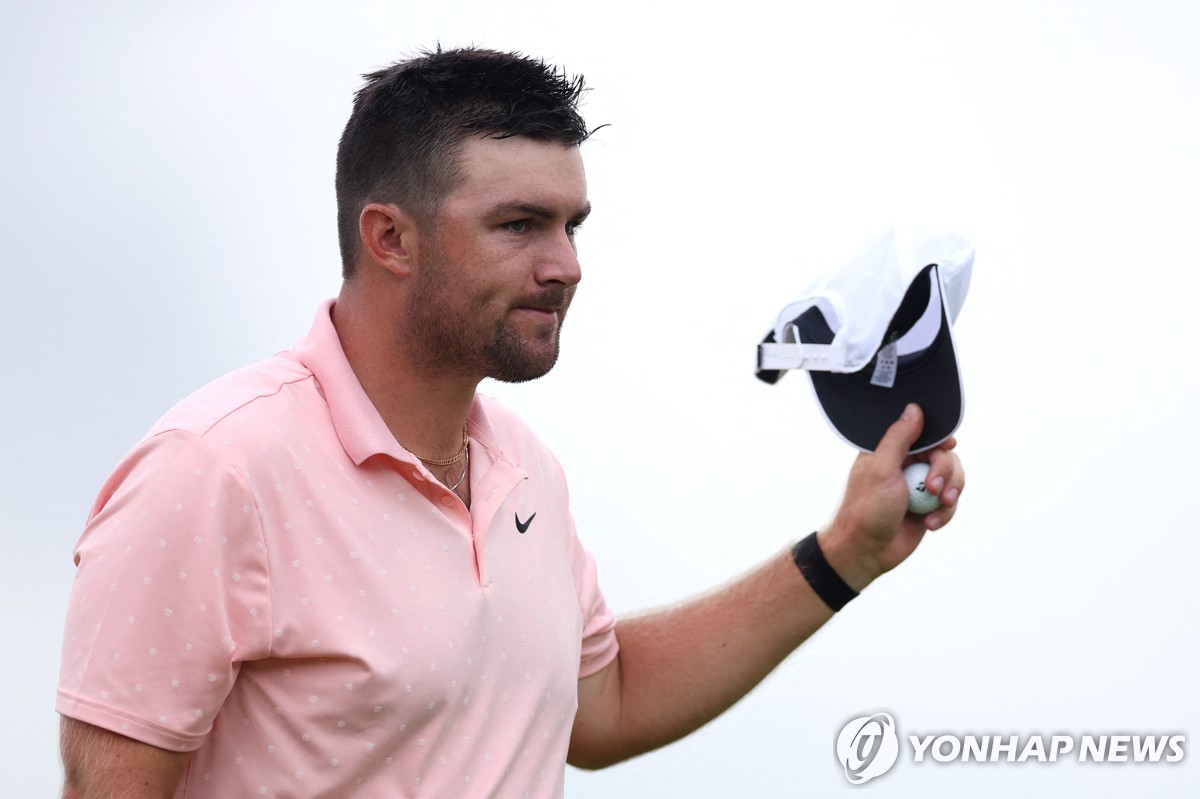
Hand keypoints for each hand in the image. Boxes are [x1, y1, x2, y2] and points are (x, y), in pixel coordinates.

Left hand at [818, 403, 964, 590]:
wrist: (866, 551)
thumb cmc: (865, 510)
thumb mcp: (881, 469)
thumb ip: (898, 439)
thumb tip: (913, 409)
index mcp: (891, 451)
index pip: (925, 434)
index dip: (940, 441)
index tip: (947, 448)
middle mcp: (906, 466)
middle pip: (944, 456)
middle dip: (945, 472)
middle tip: (933, 489)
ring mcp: (918, 487)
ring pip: (952, 478)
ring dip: (950, 493)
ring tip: (938, 507)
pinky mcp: (927, 506)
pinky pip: (950, 502)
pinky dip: (945, 513)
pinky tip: (930, 523)